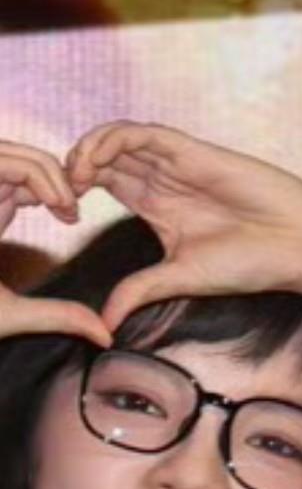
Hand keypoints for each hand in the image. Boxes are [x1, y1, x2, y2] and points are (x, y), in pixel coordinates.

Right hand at [0, 142, 109, 344]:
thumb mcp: (15, 313)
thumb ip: (59, 316)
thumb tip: (105, 336)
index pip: (21, 174)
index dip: (53, 184)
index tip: (73, 216)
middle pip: (17, 155)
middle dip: (54, 172)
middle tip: (75, 207)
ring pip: (9, 152)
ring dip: (47, 171)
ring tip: (68, 206)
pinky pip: (2, 159)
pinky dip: (36, 173)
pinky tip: (57, 204)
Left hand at [66, 121, 301, 328]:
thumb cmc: (254, 264)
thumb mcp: (181, 278)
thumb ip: (139, 289)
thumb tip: (104, 323)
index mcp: (161, 208)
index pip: (107, 183)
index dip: (79, 188)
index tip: (65, 212)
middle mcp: (167, 181)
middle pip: (106, 158)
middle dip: (77, 168)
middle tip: (64, 191)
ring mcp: (179, 163)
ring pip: (118, 140)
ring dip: (88, 150)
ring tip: (78, 176)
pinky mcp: (194, 151)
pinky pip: (142, 133)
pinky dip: (113, 140)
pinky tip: (99, 160)